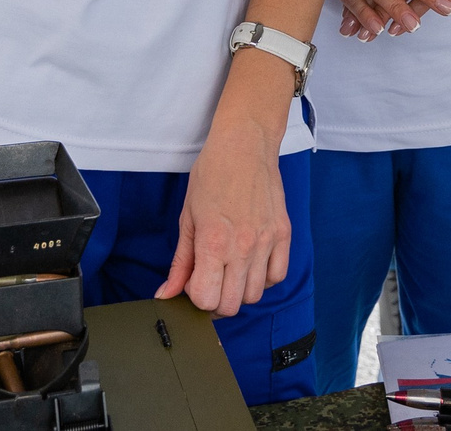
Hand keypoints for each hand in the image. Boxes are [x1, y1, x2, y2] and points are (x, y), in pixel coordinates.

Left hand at [155, 100, 285, 316]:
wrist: (244, 144)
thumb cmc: (211, 174)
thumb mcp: (187, 217)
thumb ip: (180, 262)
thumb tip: (167, 294)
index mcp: (213, 242)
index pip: (206, 299)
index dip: (195, 297)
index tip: (194, 282)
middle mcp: (242, 247)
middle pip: (230, 305)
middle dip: (215, 300)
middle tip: (211, 280)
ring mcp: (266, 242)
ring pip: (254, 295)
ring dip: (239, 290)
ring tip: (230, 269)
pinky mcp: (283, 234)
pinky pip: (277, 277)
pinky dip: (263, 278)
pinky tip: (251, 264)